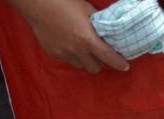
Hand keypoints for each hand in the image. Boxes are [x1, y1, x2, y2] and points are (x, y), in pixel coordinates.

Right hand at [5, 0, 129, 71]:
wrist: (38, 5)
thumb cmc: (64, 3)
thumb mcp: (86, 10)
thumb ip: (98, 23)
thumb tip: (108, 31)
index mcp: (87, 38)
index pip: (108, 57)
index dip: (119, 63)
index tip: (125, 66)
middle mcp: (76, 50)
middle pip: (94, 68)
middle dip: (99, 62)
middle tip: (98, 52)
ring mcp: (64, 54)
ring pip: (80, 65)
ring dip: (84, 59)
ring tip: (81, 47)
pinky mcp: (54, 54)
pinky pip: (67, 60)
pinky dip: (71, 55)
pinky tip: (67, 43)